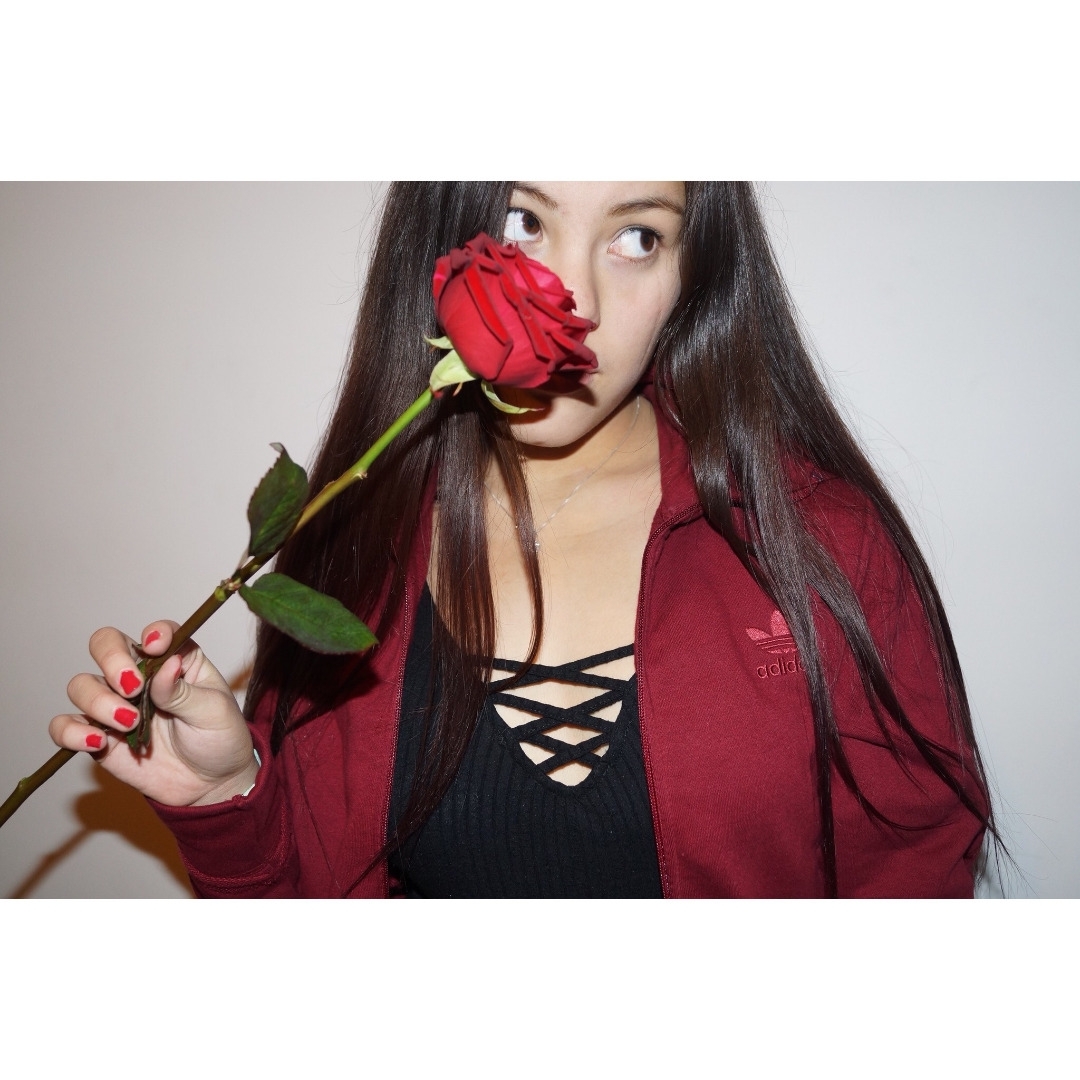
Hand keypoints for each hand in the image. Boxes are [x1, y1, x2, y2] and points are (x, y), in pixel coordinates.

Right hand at [49, 622, 257, 806]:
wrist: (211, 784)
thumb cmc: (219, 739)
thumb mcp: (214, 712)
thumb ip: (183, 690)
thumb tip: (166, 664)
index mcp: (175, 661)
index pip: (155, 633)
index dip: (153, 634)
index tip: (157, 648)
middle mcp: (141, 676)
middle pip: (105, 645)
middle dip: (112, 659)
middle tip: (133, 687)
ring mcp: (116, 705)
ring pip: (81, 685)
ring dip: (98, 700)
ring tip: (129, 722)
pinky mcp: (99, 736)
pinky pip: (65, 726)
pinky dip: (71, 731)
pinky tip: (97, 741)